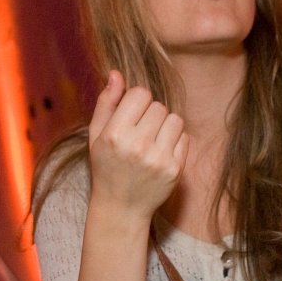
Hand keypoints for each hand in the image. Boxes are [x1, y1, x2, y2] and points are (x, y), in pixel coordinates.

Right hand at [88, 70, 188, 221]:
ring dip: (166, 125)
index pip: (140, 94)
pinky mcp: (175, 169)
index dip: (137, 100)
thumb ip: (106, 103)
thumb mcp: (96, 135)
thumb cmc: (106, 166)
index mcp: (115, 135)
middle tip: (141, 130)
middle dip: (151, 114)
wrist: (121, 207)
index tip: (132, 113)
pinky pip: (185, 137)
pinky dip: (175, 140)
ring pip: (175, 119)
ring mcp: (159, 159)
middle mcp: (137, 146)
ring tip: (152, 140)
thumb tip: (116, 74)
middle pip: (159, 106)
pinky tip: (161, 151)